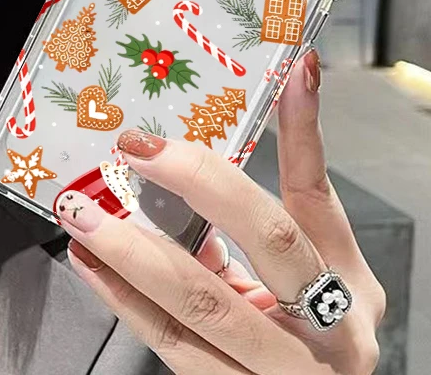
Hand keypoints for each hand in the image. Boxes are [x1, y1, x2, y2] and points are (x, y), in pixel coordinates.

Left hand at [57, 50, 386, 373]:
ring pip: (199, 309)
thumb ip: (292, 182)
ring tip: (84, 215)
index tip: (207, 111)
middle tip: (133, 152)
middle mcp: (324, 335)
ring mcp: (274, 371)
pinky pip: (170, 345)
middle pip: (259, 252)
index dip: (238, 168)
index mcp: (348, 286)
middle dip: (193, 191)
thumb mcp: (323, 249)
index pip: (300, 210)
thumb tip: (290, 86)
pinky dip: (124, 299)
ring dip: (130, 254)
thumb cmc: (325, 314)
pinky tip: (90, 263)